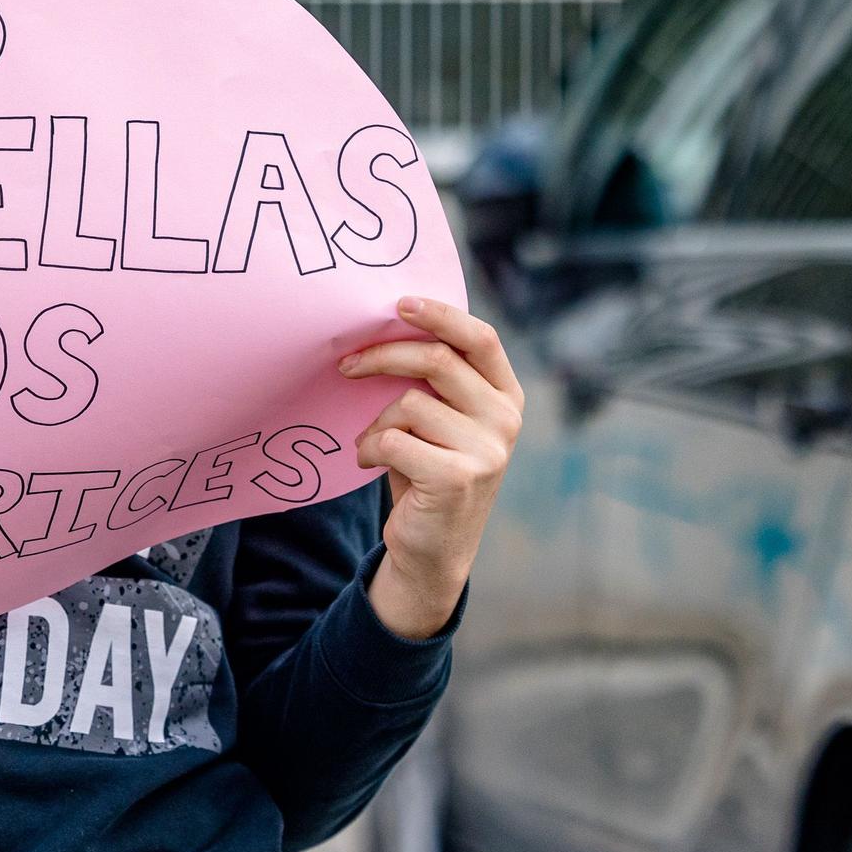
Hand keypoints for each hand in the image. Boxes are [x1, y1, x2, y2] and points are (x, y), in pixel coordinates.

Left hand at [339, 295, 523, 639]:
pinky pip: (393, 440)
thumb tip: (385, 324)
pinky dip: (370, 448)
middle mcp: (506, 418)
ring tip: (373, 444)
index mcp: (506, 395)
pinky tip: (370, 463)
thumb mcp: (440, 419)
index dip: (441, 315)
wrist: (432, 547)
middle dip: (381, 357)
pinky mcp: (459, 477)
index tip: (399, 303)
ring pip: (408, 403)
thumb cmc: (427, 468)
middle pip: (435, 360)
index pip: (481, 338)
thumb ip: (435, 379)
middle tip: (346, 365)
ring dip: (376, 422)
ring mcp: (488, 449)